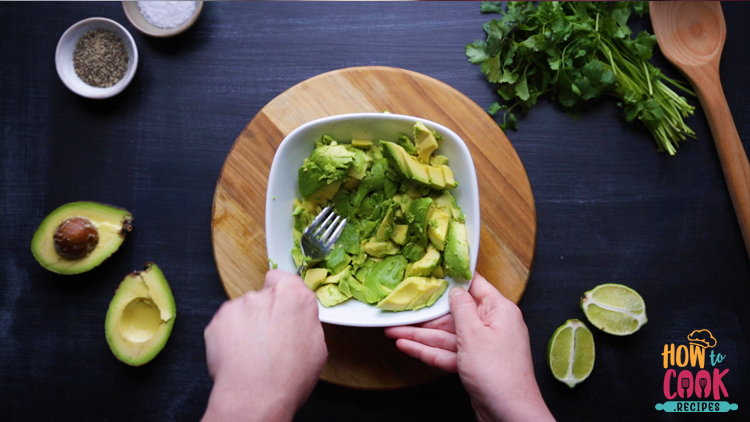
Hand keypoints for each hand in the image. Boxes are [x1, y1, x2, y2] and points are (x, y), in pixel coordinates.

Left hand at [202, 270, 326, 421]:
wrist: (256, 397)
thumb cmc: (288, 378)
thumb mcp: (316, 348)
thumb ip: (306, 322)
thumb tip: (299, 319)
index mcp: (296, 298)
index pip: (284, 278)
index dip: (280, 292)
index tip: (280, 306)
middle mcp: (268, 295)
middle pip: (263, 296)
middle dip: (264, 312)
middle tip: (267, 339)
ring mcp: (241, 304)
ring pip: (243, 310)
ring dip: (246, 324)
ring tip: (251, 352)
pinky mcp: (220, 318)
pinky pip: (226, 322)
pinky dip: (228, 335)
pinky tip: (237, 354)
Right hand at [384, 274, 553, 421]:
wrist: (510, 415)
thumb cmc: (498, 373)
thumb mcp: (474, 334)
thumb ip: (461, 308)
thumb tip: (454, 290)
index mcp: (499, 310)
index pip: (474, 285)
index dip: (452, 278)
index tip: (432, 269)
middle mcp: (490, 325)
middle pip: (453, 314)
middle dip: (425, 314)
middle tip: (402, 307)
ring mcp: (481, 347)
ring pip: (446, 336)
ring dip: (419, 334)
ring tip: (392, 330)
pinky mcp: (472, 365)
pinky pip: (447, 352)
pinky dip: (427, 350)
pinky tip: (405, 345)